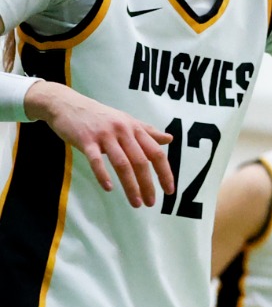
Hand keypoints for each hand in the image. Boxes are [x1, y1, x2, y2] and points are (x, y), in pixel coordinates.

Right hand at [27, 82, 174, 206]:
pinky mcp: (85, 140)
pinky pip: (96, 160)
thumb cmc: (99, 116)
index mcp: (135, 128)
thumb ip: (147, 131)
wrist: (66, 104)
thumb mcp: (126, 120)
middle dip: (148, 184)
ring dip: (130, 185)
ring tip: (135, 202)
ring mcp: (104, 135)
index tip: (169, 191)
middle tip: (151, 203)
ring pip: (122, 163)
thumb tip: (169, 139)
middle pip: (141, 161)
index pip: (156, 153)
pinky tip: (109, 188)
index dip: (165, 173)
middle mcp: (123, 131)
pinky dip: (103, 175)